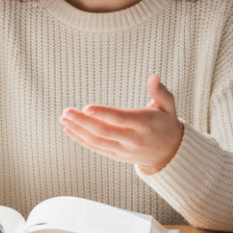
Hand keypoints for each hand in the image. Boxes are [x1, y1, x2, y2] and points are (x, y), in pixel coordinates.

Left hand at [60, 74, 184, 172]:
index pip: (120, 119)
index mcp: (144, 124)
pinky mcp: (117, 156)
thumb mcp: (168, 106)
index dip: (103, 113)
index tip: (86, 107)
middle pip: (104, 131)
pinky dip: (81, 140)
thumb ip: (160, 92)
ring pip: (97, 141)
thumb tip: (154, 76)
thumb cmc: (166, 122)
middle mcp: (133, 139)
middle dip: (83, 122)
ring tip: (64, 118)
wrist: (169, 152)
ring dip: (78, 130)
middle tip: (66, 111)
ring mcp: (124, 150)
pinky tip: (70, 130)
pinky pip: (97, 148)